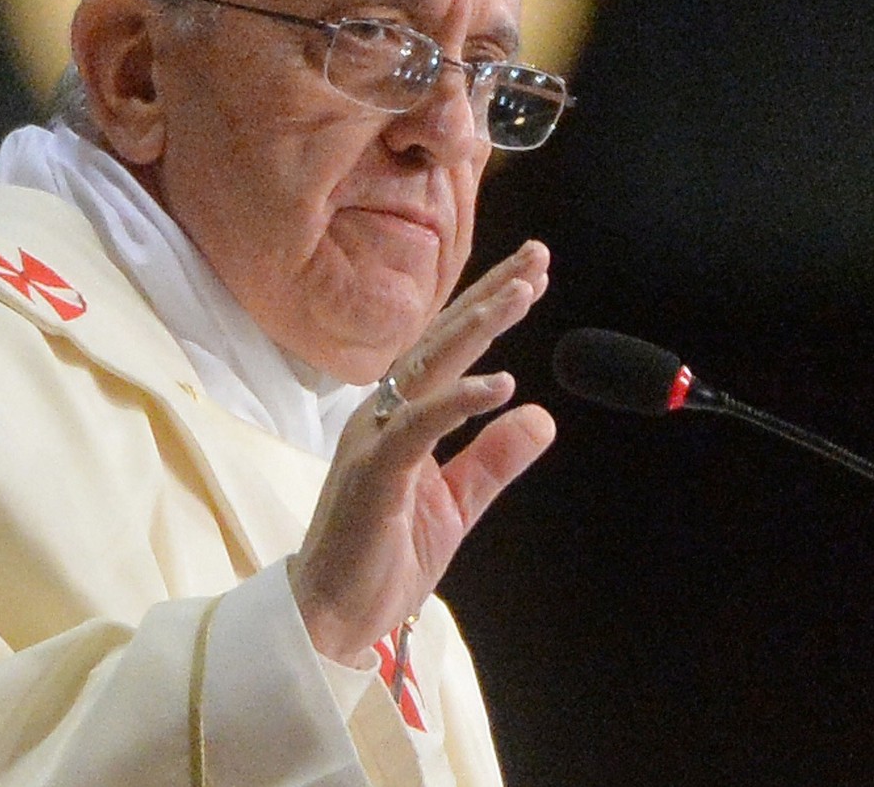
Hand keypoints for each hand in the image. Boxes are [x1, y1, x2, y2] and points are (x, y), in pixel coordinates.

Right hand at [288, 239, 555, 661]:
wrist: (333, 615)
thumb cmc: (383, 555)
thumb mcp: (457, 502)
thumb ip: (494, 457)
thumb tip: (540, 414)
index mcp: (402, 415)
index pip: (452, 349)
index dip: (490, 308)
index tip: (532, 275)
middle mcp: (384, 412)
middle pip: (443, 340)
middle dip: (490, 295)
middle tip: (536, 258)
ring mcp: (375, 437)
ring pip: (430, 367)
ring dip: (477, 327)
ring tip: (520, 295)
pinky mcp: (374, 471)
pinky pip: (420, 426)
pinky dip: (459, 401)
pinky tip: (499, 383)